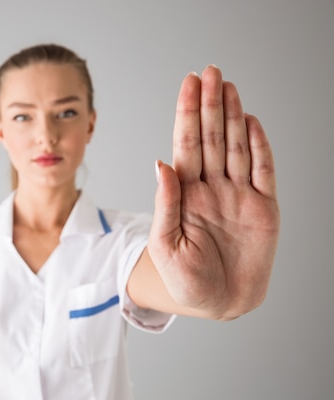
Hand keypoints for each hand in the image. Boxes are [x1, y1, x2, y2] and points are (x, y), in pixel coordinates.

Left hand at [148, 65, 279, 318]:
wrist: (217, 302)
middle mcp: (211, 187)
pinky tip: (252, 122)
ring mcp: (238, 196)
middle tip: (210, 72)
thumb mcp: (166, 243)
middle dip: (210, 105)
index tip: (188, 84)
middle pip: (212, 138)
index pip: (186, 144)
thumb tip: (160, 162)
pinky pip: (263, 172)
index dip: (187, 114)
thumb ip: (165, 203)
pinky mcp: (264, 209)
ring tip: (228, 87)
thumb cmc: (184, 278)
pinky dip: (260, 147)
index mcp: (186, 193)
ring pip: (237, 147)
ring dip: (234, 117)